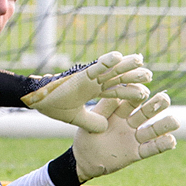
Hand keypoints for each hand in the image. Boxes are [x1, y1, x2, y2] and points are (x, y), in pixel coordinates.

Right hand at [20, 51, 152, 133]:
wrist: (36, 99)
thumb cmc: (53, 105)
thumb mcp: (77, 117)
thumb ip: (91, 121)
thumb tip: (104, 128)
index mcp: (92, 90)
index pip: (115, 90)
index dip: (129, 90)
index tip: (145, 91)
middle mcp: (93, 82)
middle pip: (117, 78)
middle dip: (132, 76)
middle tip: (149, 75)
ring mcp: (88, 77)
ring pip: (110, 70)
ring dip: (125, 66)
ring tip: (140, 61)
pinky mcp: (80, 74)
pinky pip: (95, 66)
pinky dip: (106, 61)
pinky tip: (118, 57)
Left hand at [71, 91, 178, 179]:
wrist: (83, 161)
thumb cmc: (85, 137)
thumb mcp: (91, 122)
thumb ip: (102, 110)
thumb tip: (111, 93)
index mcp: (118, 112)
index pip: (130, 100)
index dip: (138, 94)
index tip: (144, 89)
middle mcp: (129, 123)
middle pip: (145, 112)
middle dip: (156, 105)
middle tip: (165, 98)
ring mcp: (134, 138)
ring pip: (152, 130)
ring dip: (164, 125)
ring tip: (175, 121)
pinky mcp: (136, 153)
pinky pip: (150, 149)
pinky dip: (161, 145)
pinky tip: (172, 140)